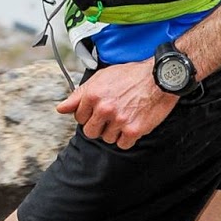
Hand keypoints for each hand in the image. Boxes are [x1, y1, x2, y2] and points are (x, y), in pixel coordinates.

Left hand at [56, 60, 176, 148]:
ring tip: (124, 117)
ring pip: (106, 139)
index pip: (79, 118)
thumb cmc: (132, 75)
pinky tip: (131, 124)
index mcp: (93, 95)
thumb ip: (78, 95)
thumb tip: (61, 108)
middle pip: (90, 132)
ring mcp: (118, 120)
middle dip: (98, 126)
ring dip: (114, 132)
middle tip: (110, 117)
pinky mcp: (133, 130)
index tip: (98, 111)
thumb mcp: (101, 78)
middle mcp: (104, 108)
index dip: (88, 115)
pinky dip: (127, 138)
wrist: (159, 77)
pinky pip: (122, 144)